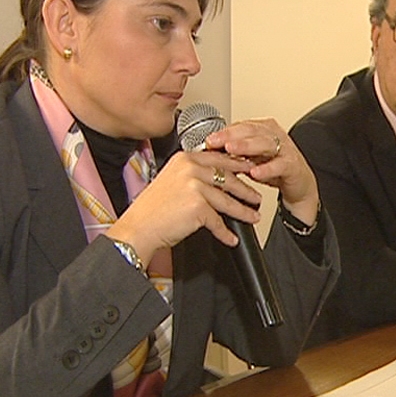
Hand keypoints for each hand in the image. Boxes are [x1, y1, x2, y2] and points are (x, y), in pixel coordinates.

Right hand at [105, 150, 263, 265]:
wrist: (138, 227)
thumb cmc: (152, 209)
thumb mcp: (171, 180)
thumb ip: (192, 174)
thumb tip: (217, 179)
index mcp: (185, 159)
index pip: (219, 159)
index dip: (237, 165)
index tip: (250, 170)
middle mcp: (191, 169)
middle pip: (227, 178)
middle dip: (246, 189)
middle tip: (256, 196)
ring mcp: (195, 186)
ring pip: (227, 200)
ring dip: (243, 211)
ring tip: (253, 216)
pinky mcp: (198, 207)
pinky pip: (218, 222)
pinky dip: (225, 233)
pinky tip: (231, 238)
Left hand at [205, 118, 318, 225]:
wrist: (298, 183)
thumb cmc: (273, 167)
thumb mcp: (250, 157)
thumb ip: (234, 152)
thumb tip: (209, 149)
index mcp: (263, 129)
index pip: (241, 126)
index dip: (224, 132)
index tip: (208, 139)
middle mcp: (274, 135)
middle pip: (251, 131)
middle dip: (231, 135)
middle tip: (215, 141)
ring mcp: (285, 148)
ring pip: (264, 143)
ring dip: (246, 146)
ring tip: (231, 150)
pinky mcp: (293, 165)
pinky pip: (279, 165)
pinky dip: (266, 169)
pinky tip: (255, 172)